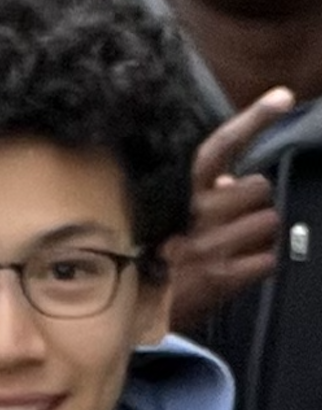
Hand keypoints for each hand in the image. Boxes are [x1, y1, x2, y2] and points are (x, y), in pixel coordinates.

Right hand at [164, 86, 294, 331]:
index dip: (253, 119)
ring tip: (234, 246)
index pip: (219, 147)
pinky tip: (236, 268)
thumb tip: (232, 180)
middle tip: (235, 218)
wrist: (127, 313)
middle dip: (253, 202)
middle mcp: (196, 215)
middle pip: (259, 188)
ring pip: (269, 222)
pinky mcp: (224, 278)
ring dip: (257, 234)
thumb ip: (195, 195)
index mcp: (177, 193)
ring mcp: (211, 246)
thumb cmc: (143, 260)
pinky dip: (258, 264)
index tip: (282, 97)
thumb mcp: (157, 218)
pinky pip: (268, 259)